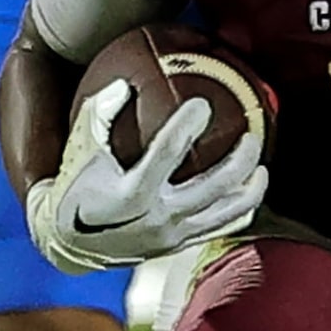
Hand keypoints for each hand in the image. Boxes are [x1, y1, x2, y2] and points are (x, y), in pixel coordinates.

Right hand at [23, 78, 267, 271]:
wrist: (69, 243)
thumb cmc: (76, 187)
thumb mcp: (80, 148)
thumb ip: (99, 113)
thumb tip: (126, 84)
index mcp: (132, 193)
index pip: (169, 151)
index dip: (189, 123)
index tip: (203, 103)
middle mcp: (158, 218)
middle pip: (216, 184)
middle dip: (241, 157)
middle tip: (251, 134)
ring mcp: (173, 236)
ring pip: (229, 212)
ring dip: (252, 188)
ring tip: (261, 167)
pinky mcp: (181, 247)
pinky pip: (223, 228)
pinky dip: (241, 209)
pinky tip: (248, 190)